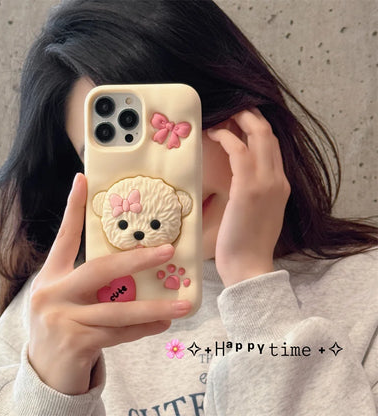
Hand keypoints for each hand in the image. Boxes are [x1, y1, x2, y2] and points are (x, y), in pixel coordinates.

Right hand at [28, 173, 190, 394]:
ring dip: (153, 307)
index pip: (65, 236)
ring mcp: (62, 319)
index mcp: (52, 275)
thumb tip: (136, 266)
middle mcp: (53, 293)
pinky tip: (164, 323)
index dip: (73, 208)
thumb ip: (93, 282)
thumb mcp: (69, 297)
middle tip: (168, 251)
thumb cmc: (63, 323)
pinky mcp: (76, 343)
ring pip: (118, 309)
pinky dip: (143, 329)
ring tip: (183, 303)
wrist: (44, 371)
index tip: (82, 179)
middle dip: (137, 260)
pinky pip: (119, 333)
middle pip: (100, 269)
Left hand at [207, 109, 289, 285]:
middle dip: (249, 115)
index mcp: (281, 185)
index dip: (256, 128)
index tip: (239, 120)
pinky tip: (214, 135)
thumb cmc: (247, 244)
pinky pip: (238, 150)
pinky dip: (226, 137)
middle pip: (268, 133)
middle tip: (230, 110)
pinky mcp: (247, 188)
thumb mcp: (258, 213)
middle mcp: (277, 179)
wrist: (249, 267)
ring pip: (258, 135)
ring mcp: (266, 182)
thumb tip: (241, 179)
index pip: (272, 146)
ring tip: (220, 118)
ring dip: (238, 120)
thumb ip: (256, 192)